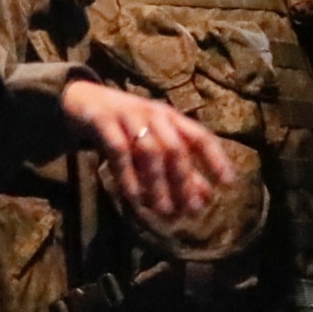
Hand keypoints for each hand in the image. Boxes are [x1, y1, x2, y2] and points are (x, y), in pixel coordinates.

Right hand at [62, 79, 233, 218]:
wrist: (83, 99)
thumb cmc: (126, 126)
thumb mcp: (154, 142)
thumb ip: (178, 167)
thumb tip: (205, 197)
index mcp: (171, 117)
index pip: (200, 136)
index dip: (216, 159)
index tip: (228, 184)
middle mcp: (154, 113)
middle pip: (176, 147)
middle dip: (184, 181)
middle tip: (189, 212)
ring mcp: (128, 116)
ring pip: (150, 150)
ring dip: (158, 183)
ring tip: (164, 211)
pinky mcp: (103, 121)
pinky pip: (119, 151)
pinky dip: (128, 175)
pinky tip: (134, 198)